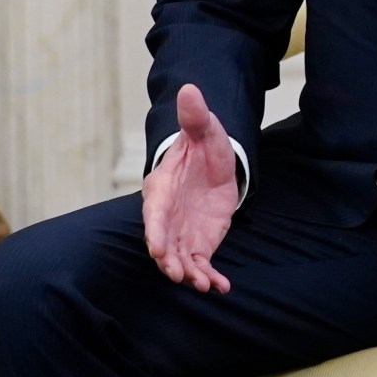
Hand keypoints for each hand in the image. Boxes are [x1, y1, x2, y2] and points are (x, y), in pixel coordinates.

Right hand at [142, 83, 241, 293]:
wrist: (213, 165)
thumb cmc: (202, 146)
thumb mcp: (205, 131)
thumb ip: (196, 117)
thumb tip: (190, 88)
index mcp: (162, 189)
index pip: (155, 212)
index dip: (156, 231)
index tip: (157, 248)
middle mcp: (167, 215)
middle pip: (163, 241)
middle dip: (168, 259)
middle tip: (177, 275)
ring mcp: (181, 231)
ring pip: (180, 257)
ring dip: (189, 272)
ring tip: (202, 286)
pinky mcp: (197, 243)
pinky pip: (200, 262)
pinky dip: (208, 276)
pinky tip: (221, 287)